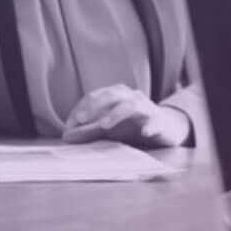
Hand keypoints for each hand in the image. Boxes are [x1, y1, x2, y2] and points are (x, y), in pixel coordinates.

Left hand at [61, 85, 190, 147]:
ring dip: (116, 114)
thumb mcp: (109, 128)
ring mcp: (147, 108)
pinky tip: (144, 133)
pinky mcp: (160, 121)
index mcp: (117, 95)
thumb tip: (65, 135)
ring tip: (103, 126)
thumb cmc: (133, 126)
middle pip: (111, 95)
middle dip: (94, 106)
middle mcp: (131, 97)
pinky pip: (155, 122)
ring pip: (131, 105)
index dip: (80, 108)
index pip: (95, 96)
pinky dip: (150, 126)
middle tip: (80, 120)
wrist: (165, 128)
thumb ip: (88, 131)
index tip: (68, 125)